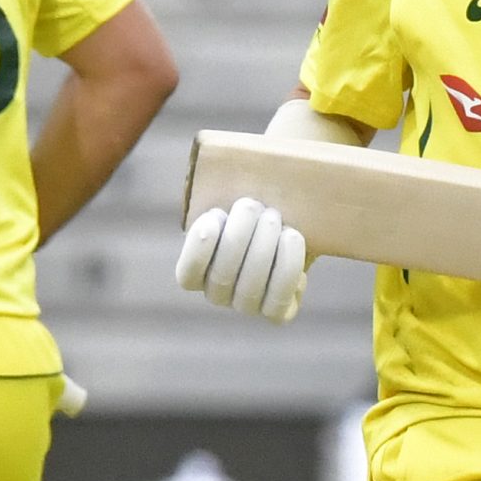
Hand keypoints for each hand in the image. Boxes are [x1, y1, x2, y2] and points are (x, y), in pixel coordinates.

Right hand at [174, 196, 307, 322]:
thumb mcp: (231, 191)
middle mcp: (217, 294)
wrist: (291, 216)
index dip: (198, 249)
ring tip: (274, 216)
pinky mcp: (277, 312)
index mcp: (195, 272)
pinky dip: (288, 267)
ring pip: (250, 288)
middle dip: (238, 237)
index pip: (187, 274)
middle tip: (252, 204)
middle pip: (222, 276)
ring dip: (264, 248)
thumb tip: (219, 168)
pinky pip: (279, 302)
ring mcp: (247, 306)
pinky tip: (293, 237)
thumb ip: (220, 189)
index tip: (214, 215)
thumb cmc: (253, 200)